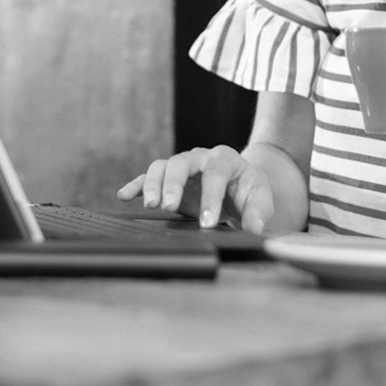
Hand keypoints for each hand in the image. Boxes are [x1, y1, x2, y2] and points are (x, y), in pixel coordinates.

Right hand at [116, 146, 274, 234]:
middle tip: (169, 206)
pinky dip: (136, 185)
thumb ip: (258, 213)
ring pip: (163, 166)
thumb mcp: (261, 200)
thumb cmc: (249, 192)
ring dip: (153, 183)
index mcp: (225, 159)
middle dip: (174, 183)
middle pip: (182, 162)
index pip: (216, 172)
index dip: (211, 196)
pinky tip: (124, 195)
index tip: (207, 222)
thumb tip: (255, 228)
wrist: (239, 185)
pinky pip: (149, 177)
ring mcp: (183, 167)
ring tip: (150, 205)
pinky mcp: (169, 179)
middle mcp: (201, 157)